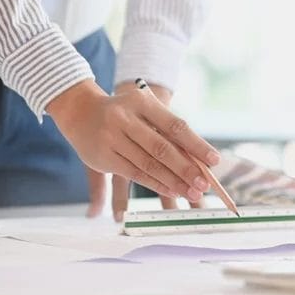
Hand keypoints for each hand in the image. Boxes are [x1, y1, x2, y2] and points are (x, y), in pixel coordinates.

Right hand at [47, 80, 219, 221]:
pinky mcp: (103, 156)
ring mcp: (111, 138)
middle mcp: (124, 118)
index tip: (214, 161)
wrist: (79, 111)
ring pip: (149, 164)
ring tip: (192, 192)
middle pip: (162, 148)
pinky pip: (134, 173)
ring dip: (173, 181)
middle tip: (205, 185)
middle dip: (186, 169)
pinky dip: (155, 183)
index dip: (196, 144)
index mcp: (141, 102)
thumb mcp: (142, 110)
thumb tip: (198, 160)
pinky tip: (171, 191)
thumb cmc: (122, 113)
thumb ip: (166, 131)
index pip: (175, 125)